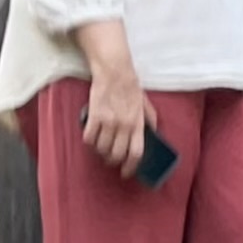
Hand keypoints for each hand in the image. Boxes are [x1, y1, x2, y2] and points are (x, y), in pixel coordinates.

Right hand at [82, 55, 151, 173]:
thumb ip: (150, 119)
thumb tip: (153, 133)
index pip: (136, 153)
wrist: (114, 70)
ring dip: (100, 151)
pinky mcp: (94, 116)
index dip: (130, 167)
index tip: (125, 172)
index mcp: (138, 123)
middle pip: (116, 155)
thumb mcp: (145, 102)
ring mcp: (109, 121)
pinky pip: (89, 138)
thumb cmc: (130, 85)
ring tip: (100, 145)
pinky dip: (89, 141)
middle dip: (112, 160)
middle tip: (109, 157)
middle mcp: (124, 125)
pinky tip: (91, 135)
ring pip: (101, 149)